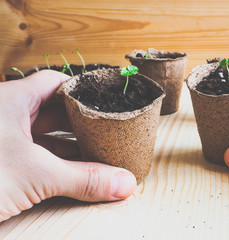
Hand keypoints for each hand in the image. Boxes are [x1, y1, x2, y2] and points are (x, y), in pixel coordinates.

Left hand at [0, 70, 136, 221]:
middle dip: (82, 122)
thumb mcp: (36, 175)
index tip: (104, 101)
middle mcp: (6, 115)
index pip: (55, 82)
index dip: (81, 89)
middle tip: (107, 131)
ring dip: (71, 146)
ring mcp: (2, 140)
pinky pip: (35, 156)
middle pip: (54, 110)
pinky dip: (56, 163)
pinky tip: (75, 172)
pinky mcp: (1, 163)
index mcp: (11, 101)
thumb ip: (84, 179)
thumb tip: (123, 184)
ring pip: (45, 135)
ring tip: (99, 154)